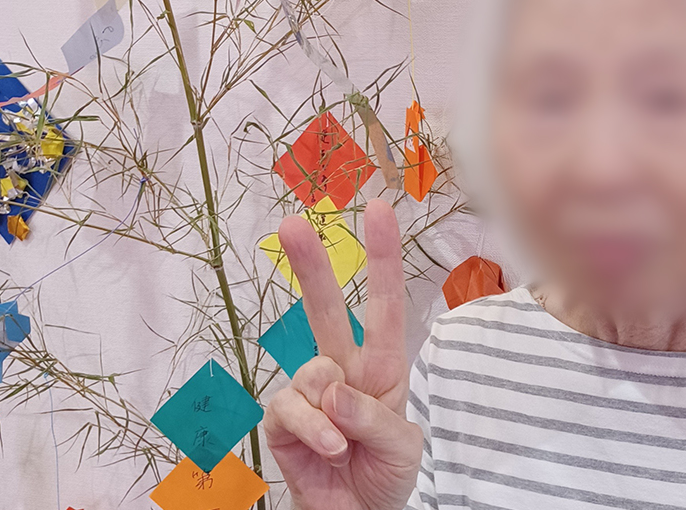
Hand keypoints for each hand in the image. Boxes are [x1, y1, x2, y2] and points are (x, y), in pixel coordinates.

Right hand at [263, 199, 422, 509]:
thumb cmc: (386, 475)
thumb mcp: (402, 447)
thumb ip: (375, 417)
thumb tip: (335, 391)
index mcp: (381, 367)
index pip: (383, 306)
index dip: (382, 258)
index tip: (378, 211)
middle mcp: (343, 372)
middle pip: (326, 310)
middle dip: (311, 266)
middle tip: (290, 224)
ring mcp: (310, 394)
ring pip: (311, 371)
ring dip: (330, 412)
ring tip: (344, 446)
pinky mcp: (282, 421)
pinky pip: (290, 408)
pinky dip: (313, 429)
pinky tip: (330, 450)